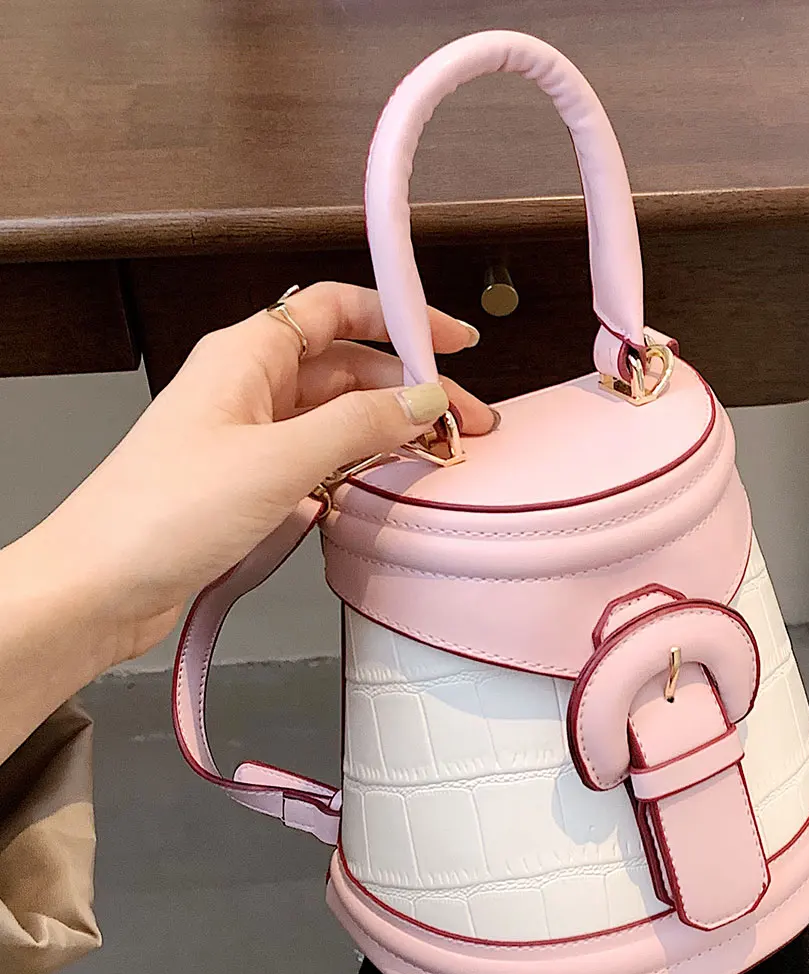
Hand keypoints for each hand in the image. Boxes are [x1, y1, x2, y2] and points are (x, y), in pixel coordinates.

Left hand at [11, 281, 492, 666]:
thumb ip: (360, 425)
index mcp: (246, 355)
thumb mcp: (279, 461)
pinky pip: (318, 456)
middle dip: (408, 386)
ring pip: (336, 414)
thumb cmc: (158, 513)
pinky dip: (356, 464)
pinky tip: (380, 483)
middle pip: (347, 366)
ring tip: (434, 452)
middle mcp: (248, 386)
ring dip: (387, 429)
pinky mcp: (250, 479)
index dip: (399, 317)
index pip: (337, 309)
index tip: (452, 341)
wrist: (101, 584)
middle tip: (461, 419)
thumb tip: (420, 399)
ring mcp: (249, 434)